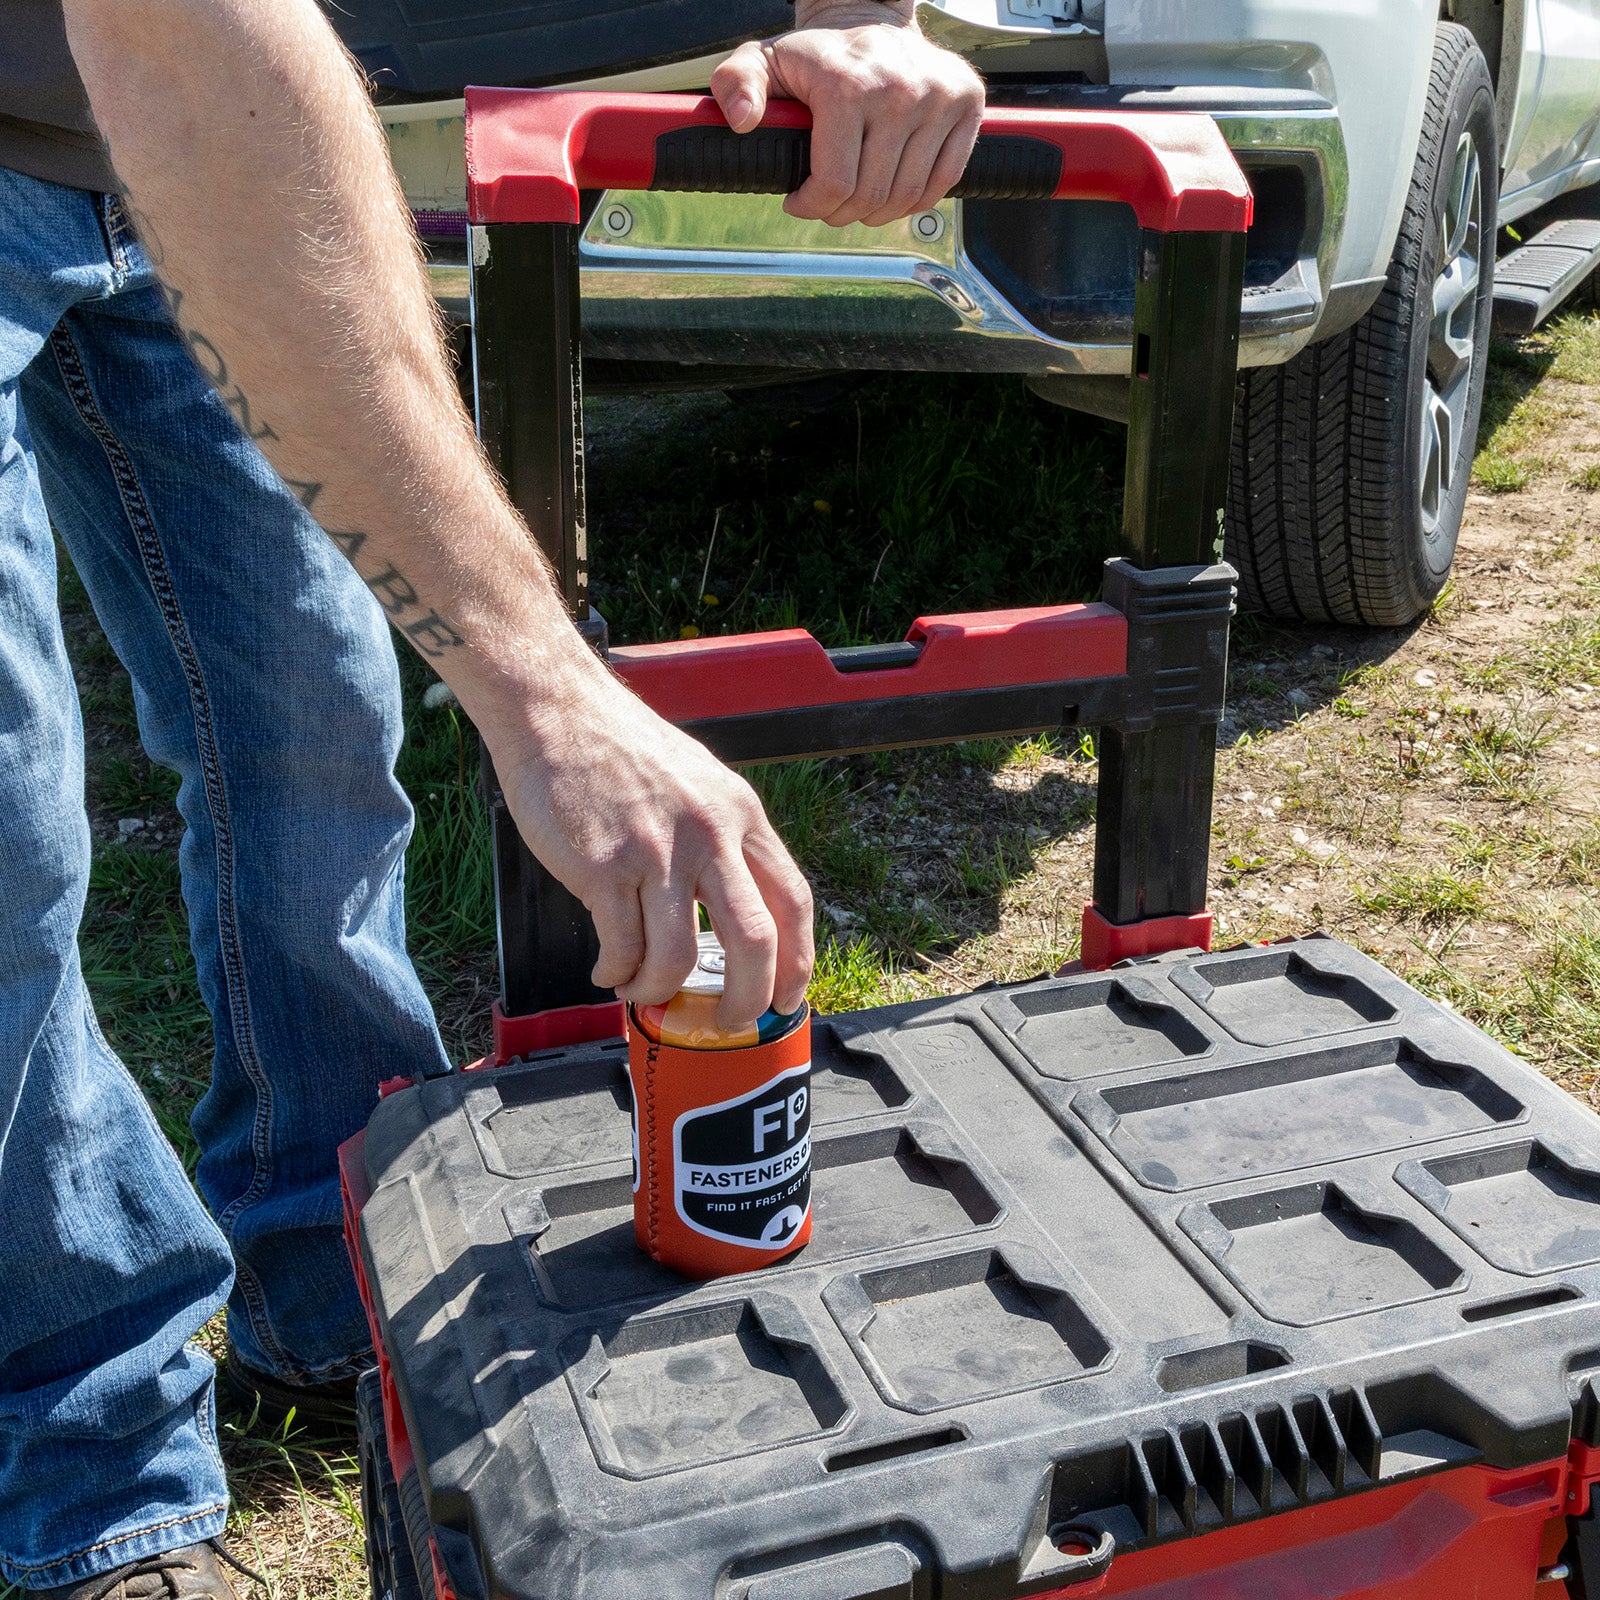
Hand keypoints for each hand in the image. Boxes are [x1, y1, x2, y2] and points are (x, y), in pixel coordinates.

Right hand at [489, 669, 814, 1029]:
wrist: (558, 712)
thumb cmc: (623, 748)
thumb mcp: (701, 783)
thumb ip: (722, 839)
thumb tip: (735, 907)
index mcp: (741, 815)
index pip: (793, 900)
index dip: (798, 961)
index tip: (789, 996)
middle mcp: (709, 834)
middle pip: (753, 941)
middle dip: (746, 1000)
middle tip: (726, 1024)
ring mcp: (657, 852)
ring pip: (677, 956)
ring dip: (659, 990)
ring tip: (640, 991)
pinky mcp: (604, 867)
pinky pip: (621, 947)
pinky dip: (616, 972)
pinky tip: (608, 970)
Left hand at [711, 3, 983, 227]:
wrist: (871, 14)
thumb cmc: (818, 52)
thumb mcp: (764, 60)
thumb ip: (737, 84)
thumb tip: (740, 120)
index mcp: (848, 86)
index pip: (835, 182)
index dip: (812, 206)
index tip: (799, 201)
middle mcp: (899, 91)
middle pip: (871, 196)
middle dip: (842, 213)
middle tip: (828, 203)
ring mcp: (938, 98)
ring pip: (908, 197)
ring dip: (878, 213)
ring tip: (859, 199)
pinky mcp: (967, 103)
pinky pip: (943, 182)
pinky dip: (917, 201)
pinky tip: (892, 191)